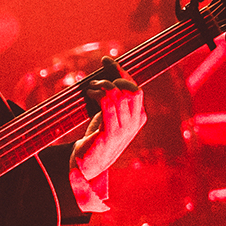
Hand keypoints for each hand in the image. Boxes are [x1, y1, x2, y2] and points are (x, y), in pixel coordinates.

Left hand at [74, 59, 144, 182]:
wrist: (87, 165)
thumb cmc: (96, 137)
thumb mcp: (108, 115)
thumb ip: (112, 98)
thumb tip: (106, 71)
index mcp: (138, 117)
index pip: (135, 88)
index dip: (121, 71)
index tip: (106, 60)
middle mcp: (134, 123)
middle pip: (132, 89)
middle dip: (114, 78)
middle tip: (97, 81)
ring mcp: (124, 130)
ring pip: (120, 95)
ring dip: (103, 85)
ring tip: (91, 88)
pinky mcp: (109, 135)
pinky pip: (108, 106)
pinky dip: (98, 94)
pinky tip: (90, 93)